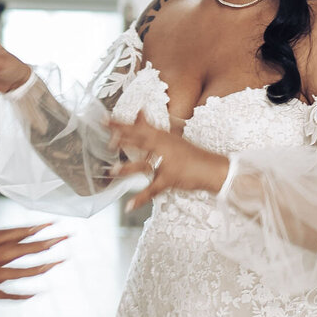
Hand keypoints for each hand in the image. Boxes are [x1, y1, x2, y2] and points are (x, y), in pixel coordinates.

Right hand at [0, 225, 65, 301]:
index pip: (16, 233)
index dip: (35, 228)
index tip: (51, 224)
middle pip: (26, 248)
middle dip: (48, 242)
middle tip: (66, 237)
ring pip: (23, 270)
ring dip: (43, 266)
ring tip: (59, 262)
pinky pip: (8, 294)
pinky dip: (22, 294)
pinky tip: (35, 294)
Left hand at [107, 112, 229, 208]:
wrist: (211, 167)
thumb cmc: (190, 153)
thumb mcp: (170, 137)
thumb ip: (151, 126)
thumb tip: (139, 110)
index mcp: (161, 136)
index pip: (138, 127)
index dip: (120, 124)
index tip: (104, 120)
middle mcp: (163, 146)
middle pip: (140, 141)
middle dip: (122, 140)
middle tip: (107, 140)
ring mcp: (167, 163)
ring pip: (144, 165)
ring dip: (128, 168)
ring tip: (111, 171)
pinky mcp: (170, 179)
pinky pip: (153, 190)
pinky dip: (140, 198)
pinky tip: (129, 206)